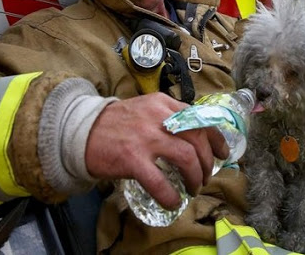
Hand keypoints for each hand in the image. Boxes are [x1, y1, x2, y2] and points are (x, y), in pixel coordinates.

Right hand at [84, 92, 228, 209]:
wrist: (83, 130)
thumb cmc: (118, 122)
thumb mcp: (146, 108)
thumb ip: (168, 116)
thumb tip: (195, 138)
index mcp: (164, 103)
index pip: (200, 119)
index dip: (216, 138)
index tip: (222, 153)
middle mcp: (158, 117)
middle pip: (197, 140)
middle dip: (206, 163)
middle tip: (204, 177)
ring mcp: (146, 137)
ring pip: (186, 158)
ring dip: (195, 178)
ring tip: (192, 188)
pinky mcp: (133, 159)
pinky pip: (160, 182)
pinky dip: (171, 196)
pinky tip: (172, 201)